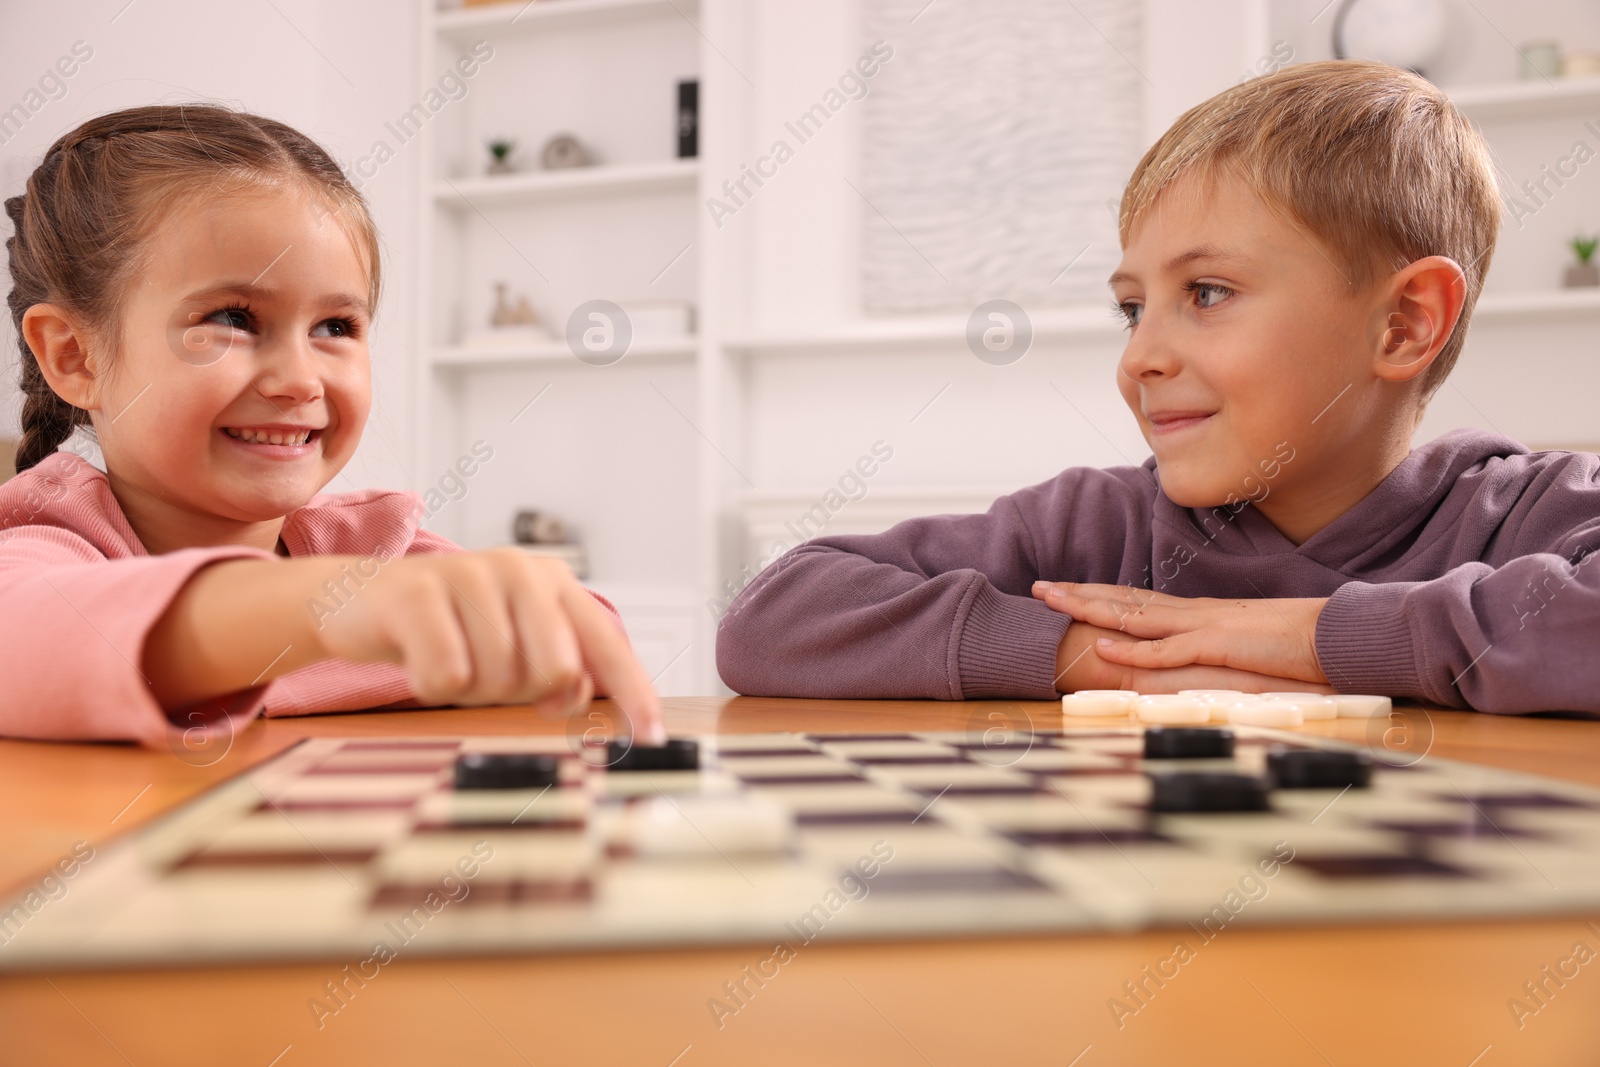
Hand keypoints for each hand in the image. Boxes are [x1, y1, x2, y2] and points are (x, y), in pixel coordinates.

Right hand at [317, 548, 663, 739]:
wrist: (360, 601)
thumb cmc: (450, 630)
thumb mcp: (512, 647)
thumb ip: (556, 671)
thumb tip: (572, 698)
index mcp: (553, 583)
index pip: (606, 643)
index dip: (633, 692)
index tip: (651, 738)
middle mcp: (521, 570)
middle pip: (556, 669)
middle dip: (522, 691)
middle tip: (488, 674)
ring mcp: (470, 575)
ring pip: (498, 678)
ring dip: (471, 689)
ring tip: (450, 658)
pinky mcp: (418, 593)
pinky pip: (446, 675)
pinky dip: (430, 684)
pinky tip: (417, 658)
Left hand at [1038, 581, 1331, 689]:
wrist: (1338, 635)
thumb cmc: (1298, 644)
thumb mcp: (1246, 648)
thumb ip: (1216, 653)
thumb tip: (1196, 660)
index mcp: (1200, 614)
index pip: (1139, 600)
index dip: (1101, 595)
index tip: (1068, 590)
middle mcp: (1194, 613)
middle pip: (1125, 600)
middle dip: (1080, 593)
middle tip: (1040, 587)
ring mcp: (1204, 627)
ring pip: (1134, 616)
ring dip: (1090, 608)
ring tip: (1052, 600)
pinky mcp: (1218, 647)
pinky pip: (1168, 651)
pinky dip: (1135, 651)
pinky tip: (1105, 647)